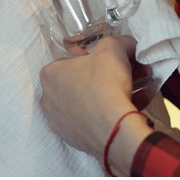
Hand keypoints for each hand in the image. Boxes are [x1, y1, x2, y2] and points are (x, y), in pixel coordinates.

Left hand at [40, 36, 152, 174]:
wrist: (114, 128)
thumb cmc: (106, 84)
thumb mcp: (113, 48)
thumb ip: (119, 41)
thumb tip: (127, 43)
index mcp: (50, 73)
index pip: (74, 60)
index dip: (98, 58)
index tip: (115, 62)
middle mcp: (48, 98)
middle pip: (81, 81)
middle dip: (105, 77)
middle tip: (126, 76)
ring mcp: (58, 121)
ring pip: (86, 102)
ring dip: (106, 96)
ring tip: (131, 92)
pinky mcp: (72, 138)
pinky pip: (91, 121)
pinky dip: (106, 114)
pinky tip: (127, 108)